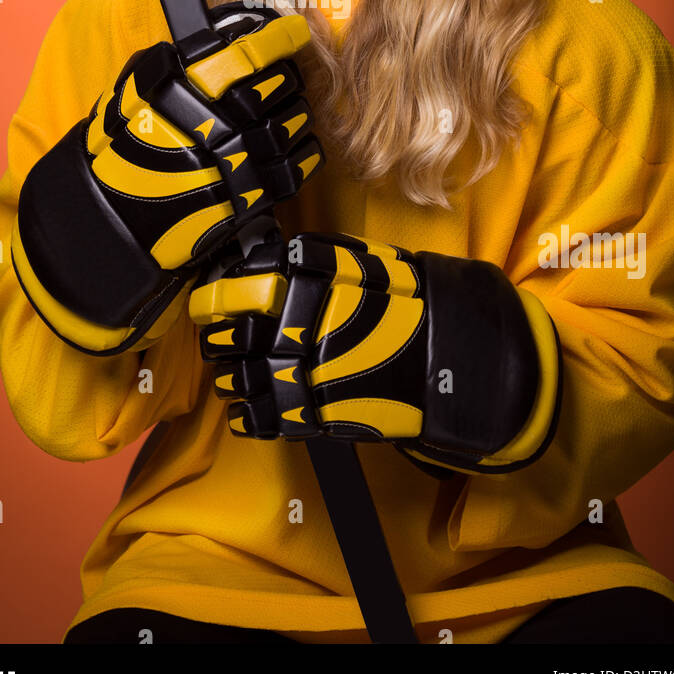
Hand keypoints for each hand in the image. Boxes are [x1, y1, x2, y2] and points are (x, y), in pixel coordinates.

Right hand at [14, 2, 323, 354]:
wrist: (112, 220)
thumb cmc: (120, 151)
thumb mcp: (133, 93)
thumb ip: (174, 63)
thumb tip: (222, 38)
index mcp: (184, 91)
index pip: (246, 53)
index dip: (277, 38)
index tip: (293, 30)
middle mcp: (215, 124)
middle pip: (278, 85)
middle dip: (287, 77)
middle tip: (284, 76)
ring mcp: (238, 163)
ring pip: (294, 122)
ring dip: (296, 113)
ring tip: (284, 113)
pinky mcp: (252, 198)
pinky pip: (298, 164)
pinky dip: (304, 151)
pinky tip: (293, 146)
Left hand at [188, 230, 561, 474]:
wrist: (462, 364)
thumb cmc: (419, 308)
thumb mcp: (376, 268)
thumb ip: (329, 262)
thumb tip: (281, 256)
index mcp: (320, 287)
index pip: (251, 284)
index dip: (224, 290)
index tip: (212, 293)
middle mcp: (309, 329)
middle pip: (240, 331)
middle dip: (222, 333)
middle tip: (218, 332)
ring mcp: (312, 376)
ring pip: (245, 375)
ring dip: (231, 373)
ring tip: (230, 371)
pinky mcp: (322, 416)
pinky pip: (268, 417)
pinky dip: (250, 415)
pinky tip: (244, 410)